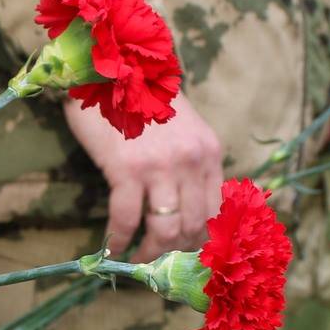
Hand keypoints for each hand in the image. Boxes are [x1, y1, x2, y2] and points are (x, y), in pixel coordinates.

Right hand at [65, 93, 223, 260]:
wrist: (112, 68)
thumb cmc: (144, 100)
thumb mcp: (183, 130)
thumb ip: (192, 165)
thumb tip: (189, 212)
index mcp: (209, 152)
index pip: (217, 211)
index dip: (203, 240)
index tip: (188, 254)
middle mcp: (191, 161)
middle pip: (194, 226)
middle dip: (178, 252)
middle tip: (161, 261)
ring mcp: (160, 166)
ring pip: (165, 230)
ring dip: (151, 253)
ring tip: (139, 261)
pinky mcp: (127, 169)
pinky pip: (126, 219)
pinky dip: (118, 240)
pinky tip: (111, 249)